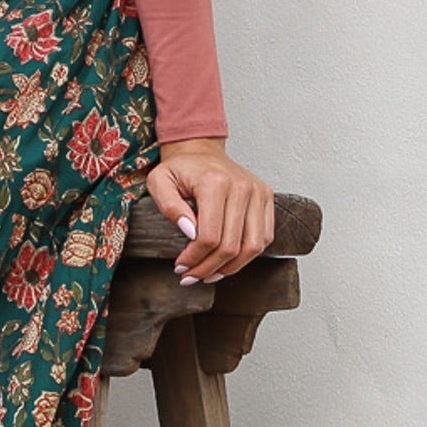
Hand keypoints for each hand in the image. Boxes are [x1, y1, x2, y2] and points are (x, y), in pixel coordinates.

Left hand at [146, 136, 274, 284]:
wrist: (201, 150)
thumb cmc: (180, 168)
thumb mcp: (159, 181)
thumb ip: (169, 206)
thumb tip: (190, 232)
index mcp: (214, 182)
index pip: (209, 235)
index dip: (194, 258)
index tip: (180, 266)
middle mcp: (242, 187)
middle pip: (231, 245)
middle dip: (208, 267)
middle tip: (190, 276)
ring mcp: (258, 193)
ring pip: (252, 247)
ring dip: (230, 268)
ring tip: (209, 275)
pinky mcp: (266, 199)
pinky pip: (263, 238)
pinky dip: (247, 256)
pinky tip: (227, 263)